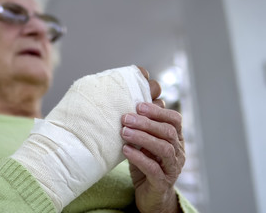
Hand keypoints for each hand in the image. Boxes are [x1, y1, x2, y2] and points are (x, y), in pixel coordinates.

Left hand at [122, 67, 184, 212]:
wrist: (150, 196)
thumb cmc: (146, 166)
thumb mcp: (145, 144)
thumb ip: (143, 128)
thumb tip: (133, 105)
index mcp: (176, 141)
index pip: (175, 120)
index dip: (158, 111)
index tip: (139, 105)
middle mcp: (178, 153)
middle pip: (169, 132)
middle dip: (146, 123)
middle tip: (126, 118)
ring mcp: (172, 169)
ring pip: (164, 149)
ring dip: (143, 138)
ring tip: (124, 132)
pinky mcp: (162, 183)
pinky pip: (153, 168)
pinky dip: (139, 157)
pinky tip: (126, 150)